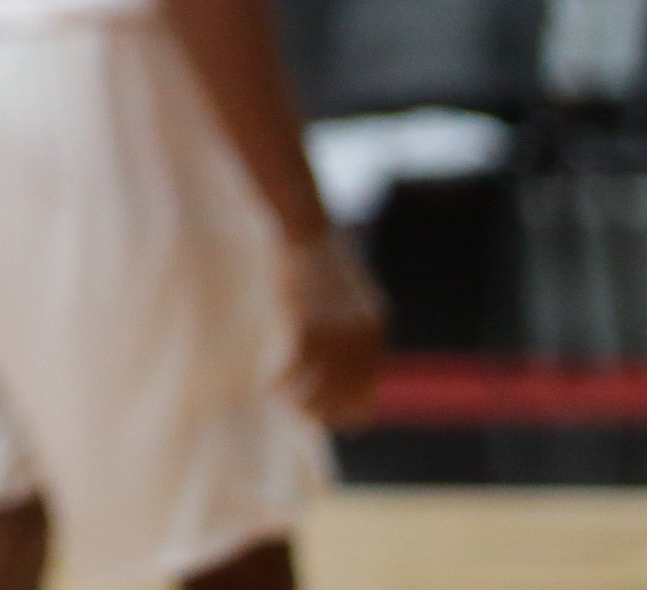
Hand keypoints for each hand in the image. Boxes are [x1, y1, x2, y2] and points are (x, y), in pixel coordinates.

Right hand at [280, 225, 386, 427]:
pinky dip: (283, 378)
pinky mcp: (312, 320)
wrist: (308, 227)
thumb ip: (350, 327)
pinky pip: (297, 364)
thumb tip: (337, 363)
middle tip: (299, 415)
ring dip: (301, 400)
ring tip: (283, 404)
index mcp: (376, 327)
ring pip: (321, 383)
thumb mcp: (348, 296)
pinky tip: (270, 384)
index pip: (368, 386)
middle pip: (345, 390)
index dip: (350, 408)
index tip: (331, 420)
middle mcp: (364, 334)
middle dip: (322, 408)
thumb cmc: (321, 259)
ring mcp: (339, 329)